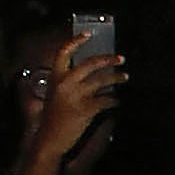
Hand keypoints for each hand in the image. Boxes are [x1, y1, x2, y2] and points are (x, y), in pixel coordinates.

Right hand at [22, 38, 126, 168]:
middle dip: (108, 59)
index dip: (76, 41)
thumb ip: (65, 84)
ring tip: (125, 78)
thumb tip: (87, 75)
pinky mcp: (86, 109)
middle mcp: (65, 83)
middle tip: (121, 59)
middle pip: (90, 63)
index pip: (64, 52)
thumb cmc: (52, 119)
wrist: (49, 139)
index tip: (89, 35)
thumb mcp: (54, 96)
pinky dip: (114, 100)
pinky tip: (117, 101)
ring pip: (102, 80)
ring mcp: (76, 96)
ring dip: (116, 78)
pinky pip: (106, 100)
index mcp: (55, 77)